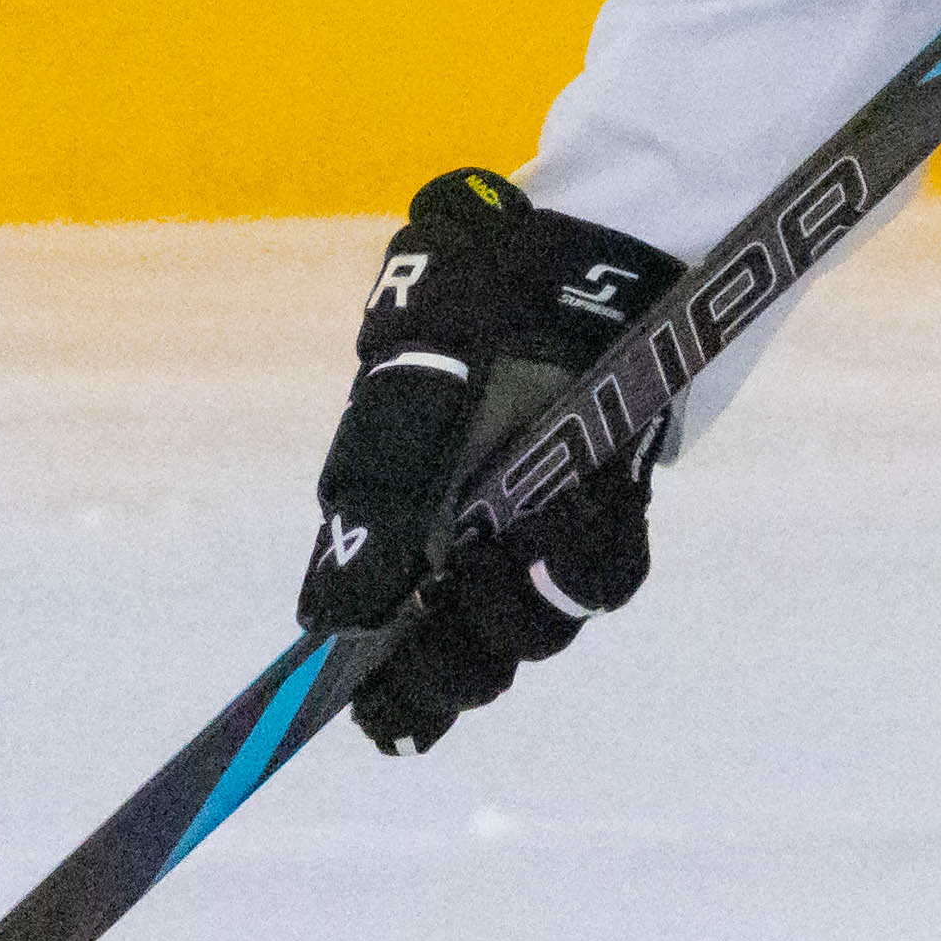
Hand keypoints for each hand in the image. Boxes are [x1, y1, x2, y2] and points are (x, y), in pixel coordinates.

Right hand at [301, 168, 675, 751]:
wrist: (607, 227)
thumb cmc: (489, 278)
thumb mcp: (413, 361)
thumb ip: (376, 481)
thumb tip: (330, 619)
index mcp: (390, 502)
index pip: (365, 635)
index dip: (364, 689)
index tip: (357, 713)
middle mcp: (462, 527)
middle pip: (450, 658)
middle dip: (447, 667)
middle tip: (448, 622)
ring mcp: (538, 521)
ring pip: (529, 631)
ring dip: (517, 611)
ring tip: (514, 540)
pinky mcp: (609, 502)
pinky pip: (603, 578)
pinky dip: (587, 560)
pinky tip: (576, 505)